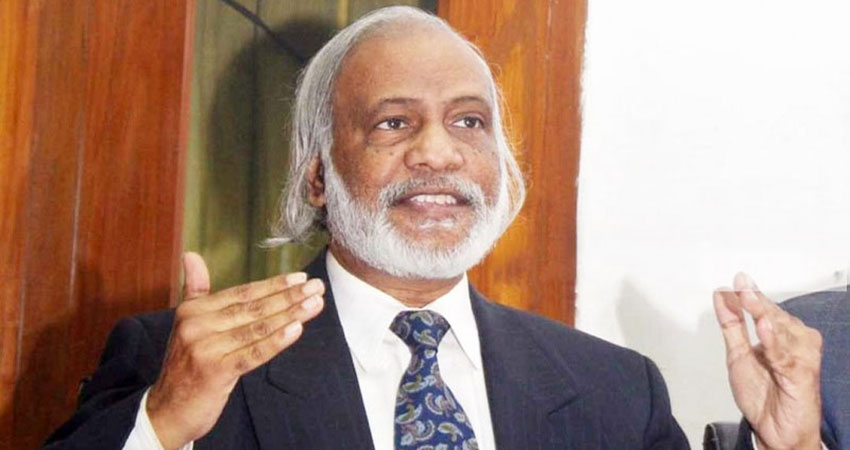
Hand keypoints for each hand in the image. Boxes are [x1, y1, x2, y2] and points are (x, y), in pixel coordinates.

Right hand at [146, 252, 324, 448]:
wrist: (167, 412)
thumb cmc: (186, 367)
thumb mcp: (187, 325)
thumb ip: (196, 290)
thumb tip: (191, 255)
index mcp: (192, 310)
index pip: (241, 294)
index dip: (273, 285)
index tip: (300, 279)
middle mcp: (196, 325)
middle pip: (252, 308)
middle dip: (288, 297)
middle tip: (317, 287)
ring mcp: (205, 348)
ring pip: (256, 328)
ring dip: (290, 315)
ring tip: (314, 304)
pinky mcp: (215, 372)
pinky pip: (252, 354)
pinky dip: (276, 341)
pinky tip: (297, 329)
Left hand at [713, 273, 822, 449]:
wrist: (774, 430)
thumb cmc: (762, 395)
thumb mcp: (737, 354)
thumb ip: (731, 324)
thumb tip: (721, 295)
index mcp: (780, 335)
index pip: (764, 309)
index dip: (750, 295)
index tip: (737, 280)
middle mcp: (794, 342)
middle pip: (774, 315)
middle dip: (756, 301)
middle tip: (742, 285)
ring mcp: (801, 357)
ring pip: (782, 331)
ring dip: (766, 315)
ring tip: (750, 300)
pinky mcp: (802, 375)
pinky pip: (787, 356)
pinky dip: (774, 342)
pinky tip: (764, 328)